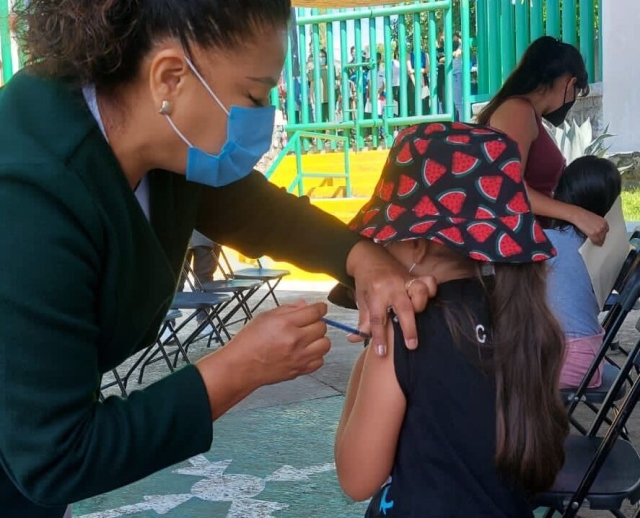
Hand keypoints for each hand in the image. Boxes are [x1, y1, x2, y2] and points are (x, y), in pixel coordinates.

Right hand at [230, 301, 330, 385]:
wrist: (241, 366)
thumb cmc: (249, 341)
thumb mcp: (265, 317)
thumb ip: (288, 309)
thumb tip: (304, 305)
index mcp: (285, 323)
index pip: (315, 312)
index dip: (320, 307)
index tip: (320, 308)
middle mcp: (295, 340)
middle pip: (322, 327)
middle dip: (317, 322)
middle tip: (308, 324)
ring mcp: (299, 357)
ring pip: (325, 344)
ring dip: (319, 339)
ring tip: (309, 339)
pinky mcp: (299, 370)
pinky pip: (320, 361)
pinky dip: (316, 355)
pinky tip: (306, 352)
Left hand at [346, 241, 436, 355]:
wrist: (369, 256)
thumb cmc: (365, 281)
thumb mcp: (361, 300)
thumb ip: (362, 321)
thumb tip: (354, 339)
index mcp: (375, 293)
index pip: (377, 319)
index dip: (379, 337)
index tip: (381, 352)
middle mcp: (391, 286)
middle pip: (403, 308)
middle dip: (408, 328)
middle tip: (411, 346)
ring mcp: (405, 280)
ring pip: (419, 292)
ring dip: (420, 305)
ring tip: (417, 316)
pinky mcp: (414, 276)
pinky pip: (428, 282)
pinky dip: (431, 290)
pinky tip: (427, 300)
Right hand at [571, 207, 608, 245]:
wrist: (577, 215)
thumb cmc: (584, 216)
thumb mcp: (595, 219)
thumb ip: (599, 225)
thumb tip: (598, 231)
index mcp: (604, 222)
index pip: (606, 231)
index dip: (602, 234)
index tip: (600, 236)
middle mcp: (603, 227)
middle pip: (604, 236)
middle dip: (600, 238)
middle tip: (596, 239)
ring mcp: (598, 231)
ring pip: (600, 240)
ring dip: (597, 241)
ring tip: (594, 241)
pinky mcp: (593, 234)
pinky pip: (595, 241)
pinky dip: (594, 242)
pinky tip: (592, 242)